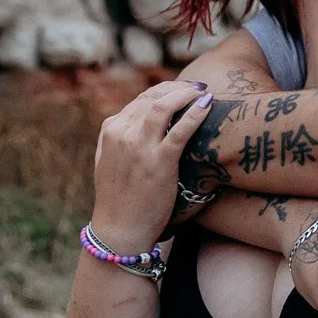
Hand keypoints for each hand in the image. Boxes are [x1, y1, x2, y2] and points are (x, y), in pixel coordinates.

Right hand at [90, 80, 211, 255]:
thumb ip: (121, 138)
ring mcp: (139, 146)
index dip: (165, 91)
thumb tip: (141, 121)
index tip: (183, 90)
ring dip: (186, 94)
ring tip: (204, 92)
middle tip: (198, 88)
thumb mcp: (110, 161)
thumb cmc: (120, 199)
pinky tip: (207, 105)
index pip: (141, 100)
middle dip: (178, 89)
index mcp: (110, 130)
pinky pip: (180, 130)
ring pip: (164, 106)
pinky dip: (195, 113)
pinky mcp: (159, 162)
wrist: (119, 229)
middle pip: (153, 98)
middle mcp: (122, 133)